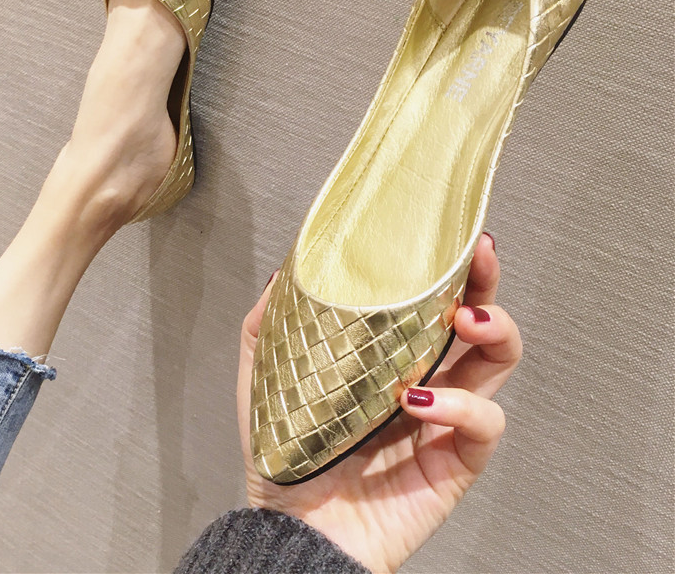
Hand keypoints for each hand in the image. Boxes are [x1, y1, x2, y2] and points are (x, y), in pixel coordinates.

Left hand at [236, 234, 520, 572]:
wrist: (293, 526)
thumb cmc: (286, 451)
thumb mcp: (267, 375)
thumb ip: (271, 324)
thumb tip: (285, 273)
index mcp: (388, 355)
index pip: (431, 301)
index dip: (449, 268)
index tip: (454, 237)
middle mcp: (424, 378)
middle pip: (478, 320)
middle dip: (486, 284)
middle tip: (478, 260)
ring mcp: (443, 417)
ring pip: (497, 363)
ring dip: (495, 332)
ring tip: (468, 321)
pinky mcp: (454, 459)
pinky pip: (483, 424)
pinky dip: (462, 405)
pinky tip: (423, 399)